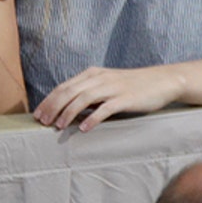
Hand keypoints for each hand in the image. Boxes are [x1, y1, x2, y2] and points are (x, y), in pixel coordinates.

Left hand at [34, 64, 185, 130]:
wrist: (163, 81)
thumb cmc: (135, 86)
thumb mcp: (109, 84)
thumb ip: (90, 93)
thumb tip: (70, 110)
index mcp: (93, 74)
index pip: (64, 86)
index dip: (48, 101)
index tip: (38, 115)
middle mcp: (100, 78)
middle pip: (69, 92)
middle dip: (53, 107)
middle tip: (42, 123)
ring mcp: (113, 88)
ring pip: (83, 99)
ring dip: (68, 113)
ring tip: (58, 127)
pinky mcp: (125, 98)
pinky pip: (105, 109)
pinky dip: (92, 119)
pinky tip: (84, 129)